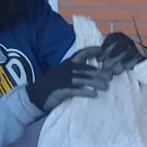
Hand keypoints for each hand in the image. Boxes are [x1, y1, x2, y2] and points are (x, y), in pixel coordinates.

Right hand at [26, 36, 142, 111]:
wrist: (36, 95)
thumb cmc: (53, 86)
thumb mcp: (64, 75)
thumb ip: (77, 73)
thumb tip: (95, 74)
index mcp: (68, 63)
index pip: (81, 54)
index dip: (92, 50)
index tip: (103, 50)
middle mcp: (66, 69)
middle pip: (86, 69)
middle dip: (100, 72)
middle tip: (111, 77)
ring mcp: (63, 79)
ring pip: (83, 79)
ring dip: (96, 83)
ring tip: (106, 87)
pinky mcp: (61, 89)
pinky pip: (75, 90)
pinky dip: (86, 92)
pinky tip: (94, 94)